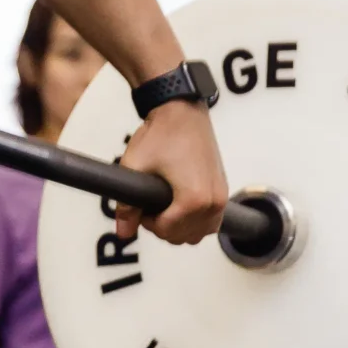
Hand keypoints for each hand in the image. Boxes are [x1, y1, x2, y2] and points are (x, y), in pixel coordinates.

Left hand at [116, 100, 227, 245]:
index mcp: (194, 199)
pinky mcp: (223, 189)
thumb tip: (123, 231)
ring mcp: (221, 196)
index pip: (167, 232)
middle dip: (163, 226)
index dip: (147, 222)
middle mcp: (213, 201)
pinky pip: (212, 221)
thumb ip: (126, 206)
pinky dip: (196, 221)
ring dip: (180, 227)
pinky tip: (180, 206)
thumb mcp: (135, 168)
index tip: (141, 207)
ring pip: (200, 233)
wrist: (181, 110)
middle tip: (150, 205)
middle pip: (184, 236)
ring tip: (164, 205)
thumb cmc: (161, 134)